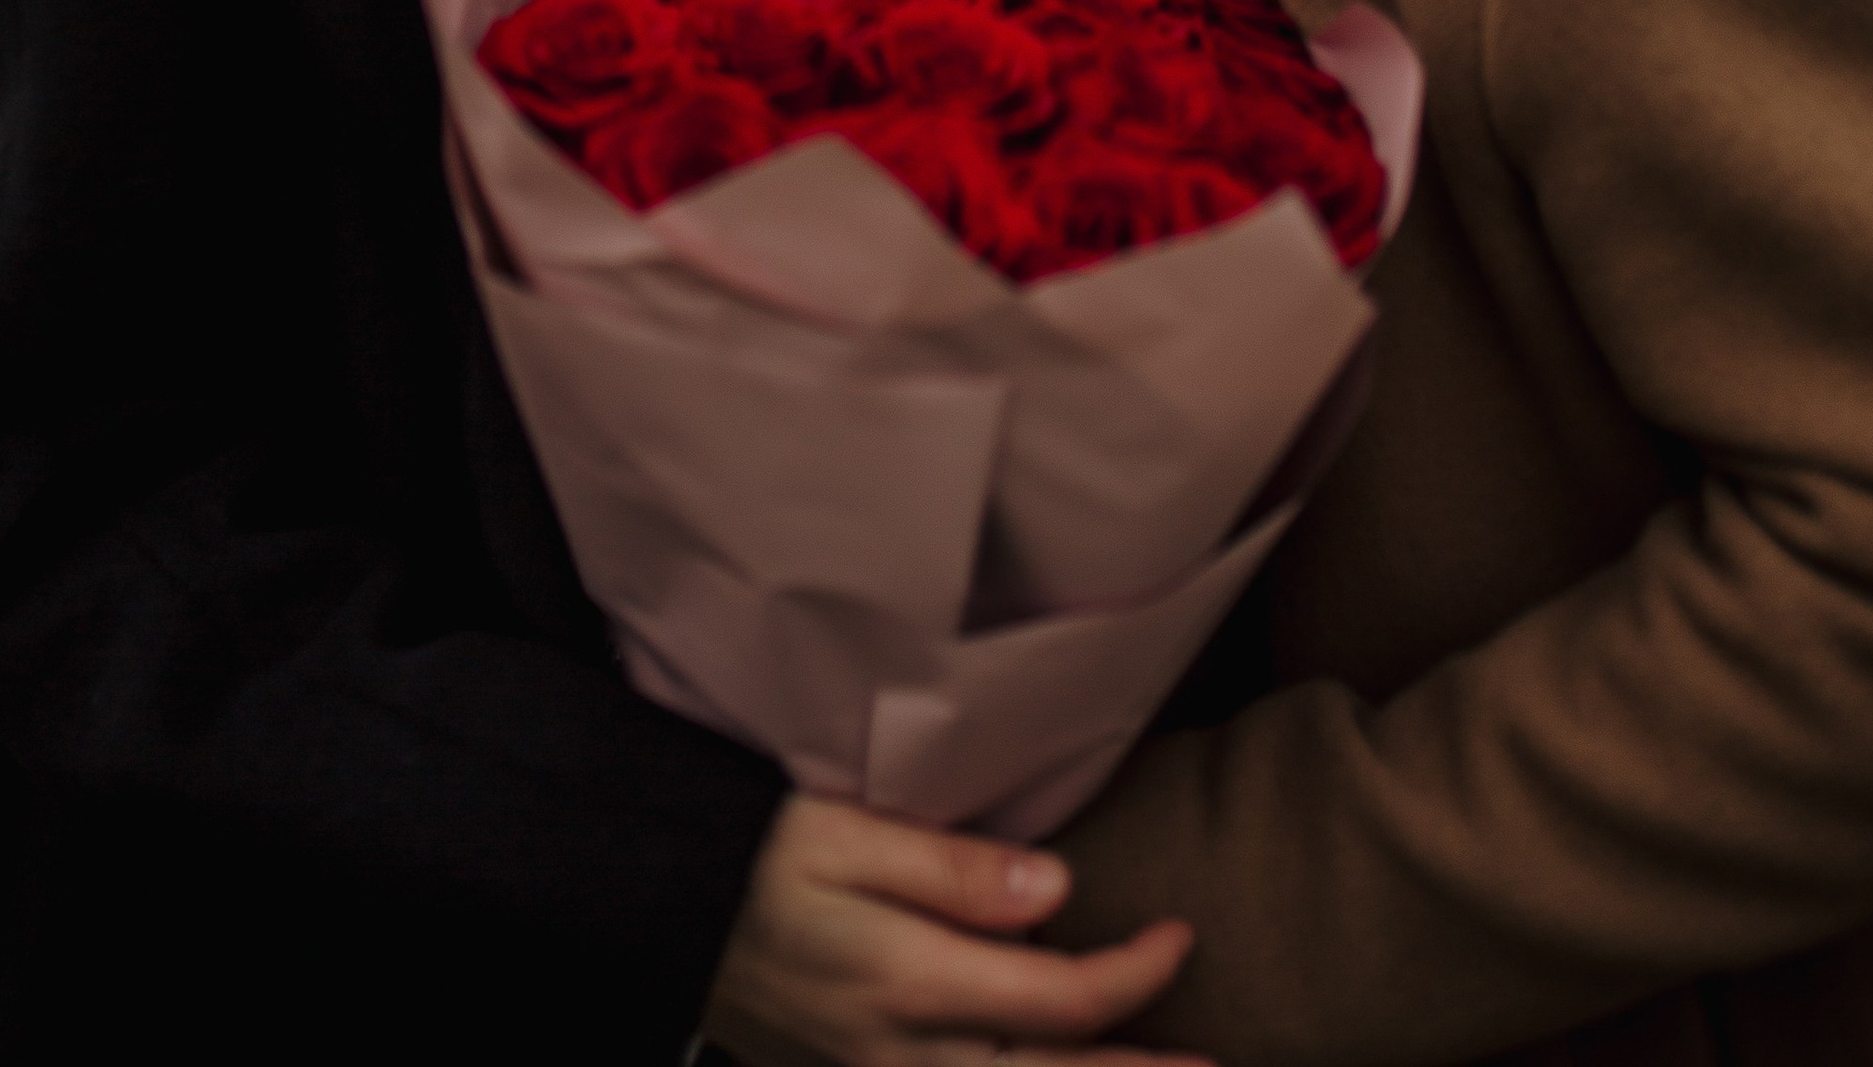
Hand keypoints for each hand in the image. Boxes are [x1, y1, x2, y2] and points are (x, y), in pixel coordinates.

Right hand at [705, 793, 1206, 1066]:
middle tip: (1216, 1065)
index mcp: (907, 981)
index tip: (1185, 935)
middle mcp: (901, 1054)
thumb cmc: (752, 848)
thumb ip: (952, 868)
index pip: (1059, 1000)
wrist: (656, 905)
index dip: (1136, 976)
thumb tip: (1059, 894)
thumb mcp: (843, 830)